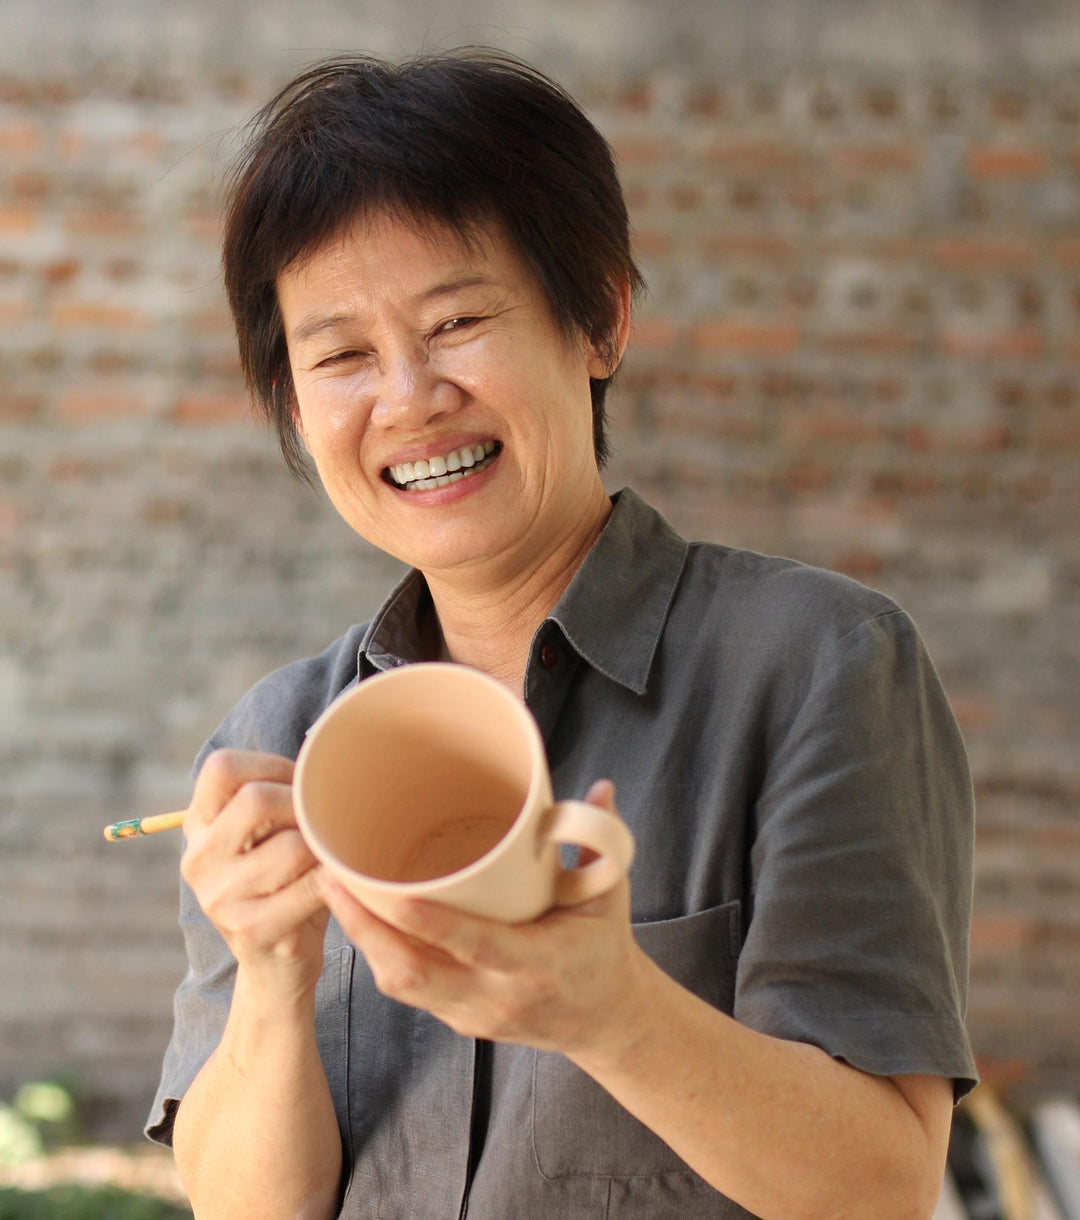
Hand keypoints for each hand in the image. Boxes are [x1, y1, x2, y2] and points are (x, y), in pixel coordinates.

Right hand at [181, 749, 328, 1000]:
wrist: (278, 966)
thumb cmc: (285, 882)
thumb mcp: (268, 835)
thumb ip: (279, 796)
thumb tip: (328, 744)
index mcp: (198, 826)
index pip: (222, 767)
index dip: (270, 765)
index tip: (300, 784)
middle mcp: (198, 859)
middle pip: (255, 799)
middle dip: (303, 805)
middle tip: (323, 822)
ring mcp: (219, 898)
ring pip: (292, 845)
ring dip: (324, 847)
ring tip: (330, 854)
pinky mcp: (250, 930)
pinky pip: (310, 887)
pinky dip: (334, 880)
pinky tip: (338, 882)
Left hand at [319, 780, 648, 1057]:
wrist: (607, 1021)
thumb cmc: (604, 951)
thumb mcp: (610, 897)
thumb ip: (600, 844)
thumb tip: (598, 789)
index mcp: (538, 964)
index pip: (474, 945)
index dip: (429, 922)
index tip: (390, 893)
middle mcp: (498, 995)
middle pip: (414, 973)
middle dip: (365, 929)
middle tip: (330, 879)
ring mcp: (474, 1013)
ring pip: (401, 984)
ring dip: (362, 940)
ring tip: (333, 891)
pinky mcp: (458, 1018)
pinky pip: (408, 989)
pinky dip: (379, 953)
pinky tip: (360, 918)